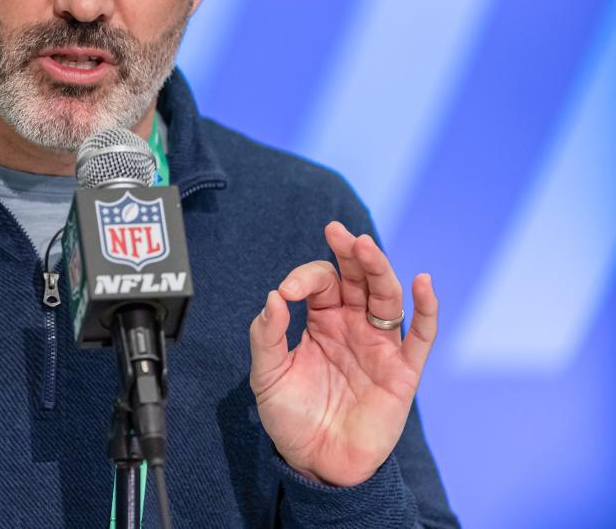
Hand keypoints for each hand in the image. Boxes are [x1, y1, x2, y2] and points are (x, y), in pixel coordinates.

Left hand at [248, 221, 438, 486]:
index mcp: (321, 320)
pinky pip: (421, 336)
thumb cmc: (292, 415)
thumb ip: (267, 335)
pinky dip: (426, 308)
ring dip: (379, 270)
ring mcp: (379, 345)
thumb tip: (273, 297)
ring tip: (365, 247)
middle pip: (358, 279)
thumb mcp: (268, 374)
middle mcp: (353, 325)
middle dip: (350, 254)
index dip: (305, 278)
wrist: (316, 461)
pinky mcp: (402, 371)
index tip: (287, 293)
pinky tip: (422, 282)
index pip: (321, 283)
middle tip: (338, 232)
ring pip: (387, 298)